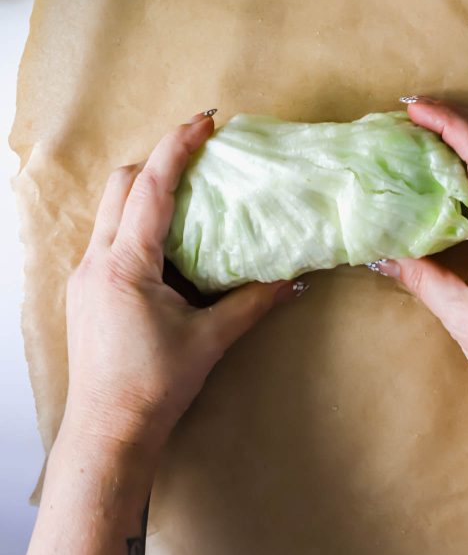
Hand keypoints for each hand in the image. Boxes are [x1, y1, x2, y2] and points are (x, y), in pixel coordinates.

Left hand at [63, 112, 301, 453]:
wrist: (107, 433)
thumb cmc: (154, 386)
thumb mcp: (209, 340)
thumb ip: (252, 302)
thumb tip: (294, 279)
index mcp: (126, 264)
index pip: (150, 187)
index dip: (177, 147)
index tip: (203, 121)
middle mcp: (98, 260)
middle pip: (121, 184)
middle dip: (157, 161)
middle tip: (199, 157)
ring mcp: (85, 274)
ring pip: (110, 208)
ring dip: (145, 190)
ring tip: (188, 194)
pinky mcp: (86, 289)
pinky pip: (108, 235)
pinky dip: (136, 222)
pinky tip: (167, 242)